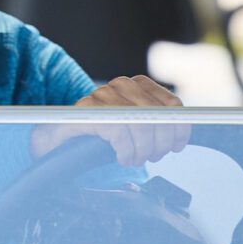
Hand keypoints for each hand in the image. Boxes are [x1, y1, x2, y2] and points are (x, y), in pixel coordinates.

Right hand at [29, 74, 188, 165]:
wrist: (60, 138)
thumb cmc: (103, 133)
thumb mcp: (135, 124)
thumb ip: (157, 122)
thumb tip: (183, 131)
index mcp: (138, 84)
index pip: (173, 104)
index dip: (179, 128)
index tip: (175, 146)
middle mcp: (121, 84)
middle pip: (159, 116)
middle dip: (161, 143)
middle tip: (152, 157)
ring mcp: (103, 94)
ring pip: (141, 124)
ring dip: (143, 150)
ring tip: (136, 159)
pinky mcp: (87, 109)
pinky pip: (120, 132)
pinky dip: (126, 151)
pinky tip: (122, 158)